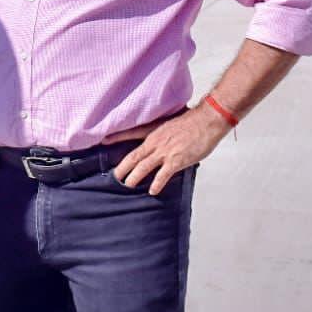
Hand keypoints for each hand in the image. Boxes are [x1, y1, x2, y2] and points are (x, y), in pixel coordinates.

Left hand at [114, 104, 230, 195]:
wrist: (207, 120)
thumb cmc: (193, 120)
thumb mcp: (172, 123)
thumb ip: (164, 133)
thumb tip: (162, 141)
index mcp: (154, 130)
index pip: (130, 133)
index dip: (116, 137)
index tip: (103, 141)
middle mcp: (156, 141)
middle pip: (133, 156)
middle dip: (122, 167)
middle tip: (114, 176)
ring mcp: (165, 151)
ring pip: (143, 166)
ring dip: (134, 177)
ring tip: (127, 185)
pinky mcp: (176, 160)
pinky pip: (162, 175)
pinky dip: (156, 184)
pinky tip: (152, 191)